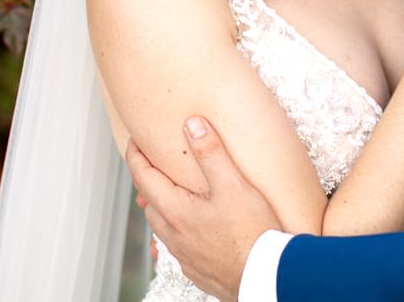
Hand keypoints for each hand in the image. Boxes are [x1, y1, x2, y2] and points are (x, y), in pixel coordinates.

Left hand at [125, 117, 280, 301]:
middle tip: (155, 164)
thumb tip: (192, 125)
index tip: (134, 141)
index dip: (135, 155)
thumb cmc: (254, 233)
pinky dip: (179, 230)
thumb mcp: (234, 186)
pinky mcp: (198, 271)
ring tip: (174, 193)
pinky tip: (195, 227)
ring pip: (162, 227)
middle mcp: (174, 236)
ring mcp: (185, 256)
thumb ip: (211, 153)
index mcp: (176, 212)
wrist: (269, 278)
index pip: (143, 177)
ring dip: (163, 207)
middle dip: (148, 181)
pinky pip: (178, 247)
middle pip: (150, 203)